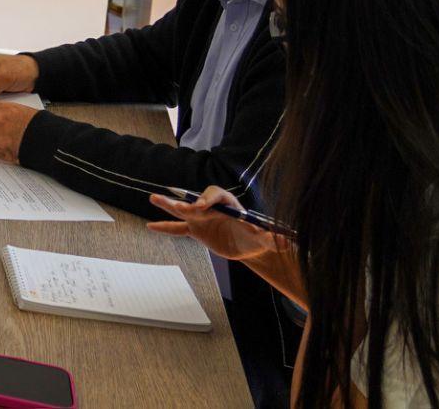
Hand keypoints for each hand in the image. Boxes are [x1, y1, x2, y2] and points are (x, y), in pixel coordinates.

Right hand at [147, 186, 281, 261]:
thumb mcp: (265, 237)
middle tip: (180, 206)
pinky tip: (151, 227)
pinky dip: (165, 228)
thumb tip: (287, 241)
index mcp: (228, 204)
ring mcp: (201, 218)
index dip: (210, 198)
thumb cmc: (258, 236)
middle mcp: (212, 208)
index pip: (216, 195)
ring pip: (183, 211)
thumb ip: (273, 238)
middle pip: (197, 201)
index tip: (203, 206)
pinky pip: (178, 228)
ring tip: (153, 198)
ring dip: (168, 205)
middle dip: (188, 203)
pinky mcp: (196, 230)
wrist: (250, 244)